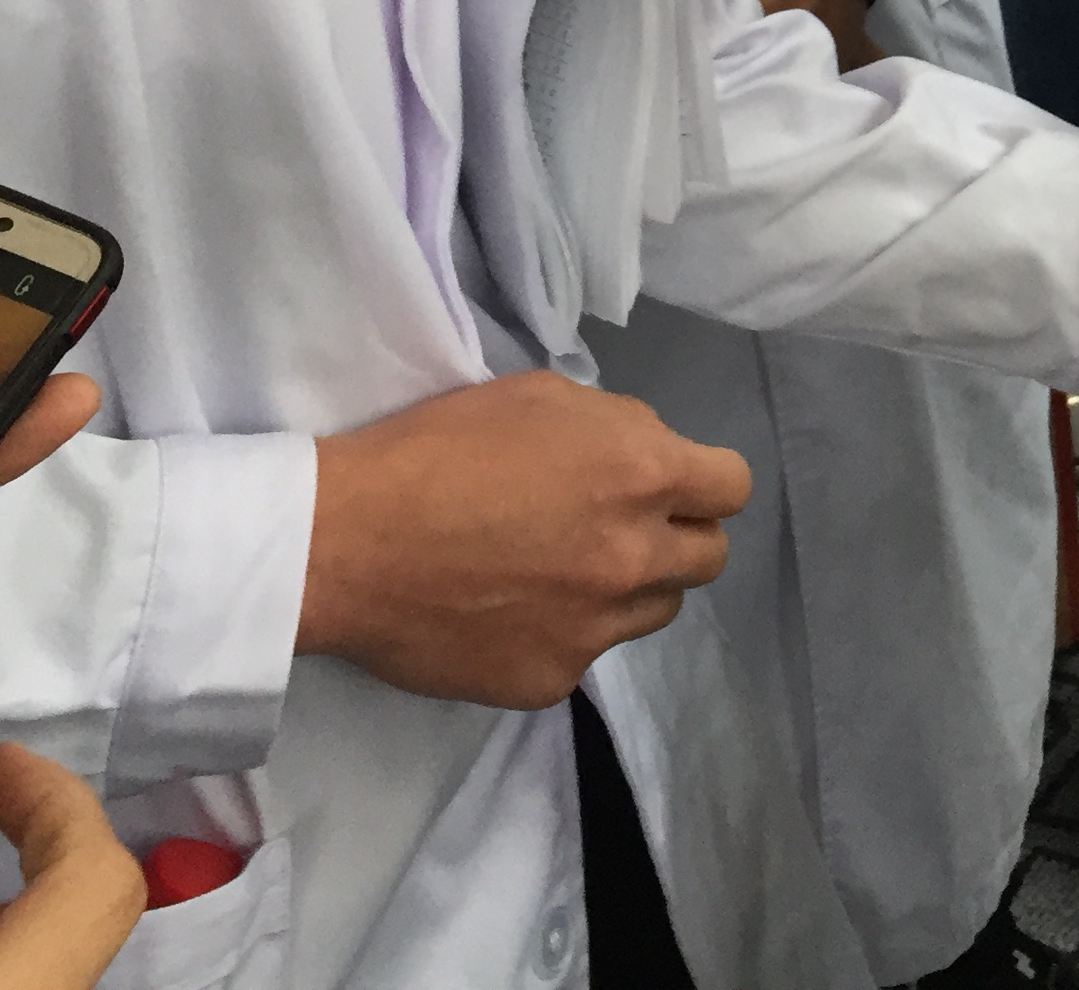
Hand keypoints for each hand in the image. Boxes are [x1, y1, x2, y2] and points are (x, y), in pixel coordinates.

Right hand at [300, 372, 749, 708]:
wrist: (346, 542)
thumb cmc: (437, 448)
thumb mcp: (540, 398)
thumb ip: (614, 430)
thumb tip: (642, 459)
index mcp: (642, 474)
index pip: (732, 488)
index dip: (703, 483)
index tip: (670, 485)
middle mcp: (633, 558)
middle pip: (708, 559)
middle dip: (675, 537)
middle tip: (617, 528)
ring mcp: (595, 629)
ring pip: (653, 611)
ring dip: (626, 588)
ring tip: (559, 569)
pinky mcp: (550, 681)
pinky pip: (584, 654)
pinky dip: (561, 632)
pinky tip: (507, 610)